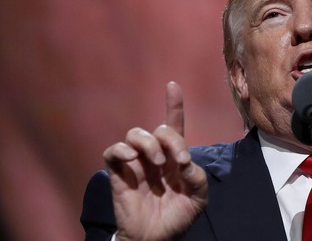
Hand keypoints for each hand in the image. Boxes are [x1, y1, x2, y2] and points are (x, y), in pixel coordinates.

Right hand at [103, 82, 208, 240]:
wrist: (156, 238)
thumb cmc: (177, 217)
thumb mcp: (198, 198)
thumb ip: (198, 177)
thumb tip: (185, 162)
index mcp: (174, 157)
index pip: (173, 125)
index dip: (173, 105)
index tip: (172, 85)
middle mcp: (155, 155)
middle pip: (158, 128)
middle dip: (170, 139)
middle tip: (178, 160)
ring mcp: (136, 163)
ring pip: (135, 134)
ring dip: (148, 143)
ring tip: (157, 163)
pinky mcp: (119, 173)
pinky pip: (112, 151)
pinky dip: (121, 149)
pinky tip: (132, 158)